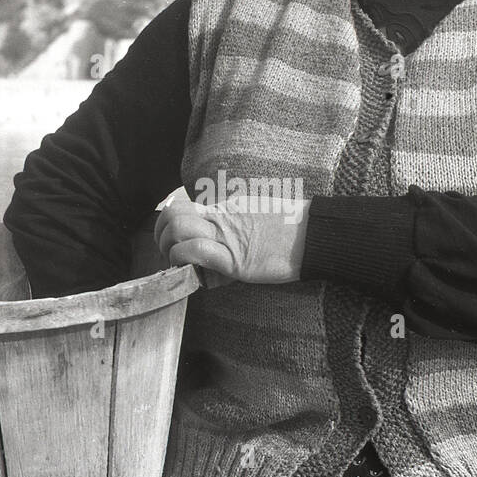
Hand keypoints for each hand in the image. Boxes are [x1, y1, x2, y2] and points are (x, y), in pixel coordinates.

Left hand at [154, 199, 310, 283]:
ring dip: (169, 249)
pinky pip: (198, 251)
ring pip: (178, 229)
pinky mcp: (235, 259)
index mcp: (225, 207)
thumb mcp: (255, 217)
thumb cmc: (292, 228)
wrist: (315, 234)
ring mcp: (227, 237)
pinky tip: (192, 272)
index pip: (181, 205)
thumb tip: (220, 242)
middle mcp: (221, 217)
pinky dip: (185, 261)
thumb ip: (233, 224)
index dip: (167, 222)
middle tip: (170, 254)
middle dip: (161, 236)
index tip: (171, 239)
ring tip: (180, 264)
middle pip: (172, 213)